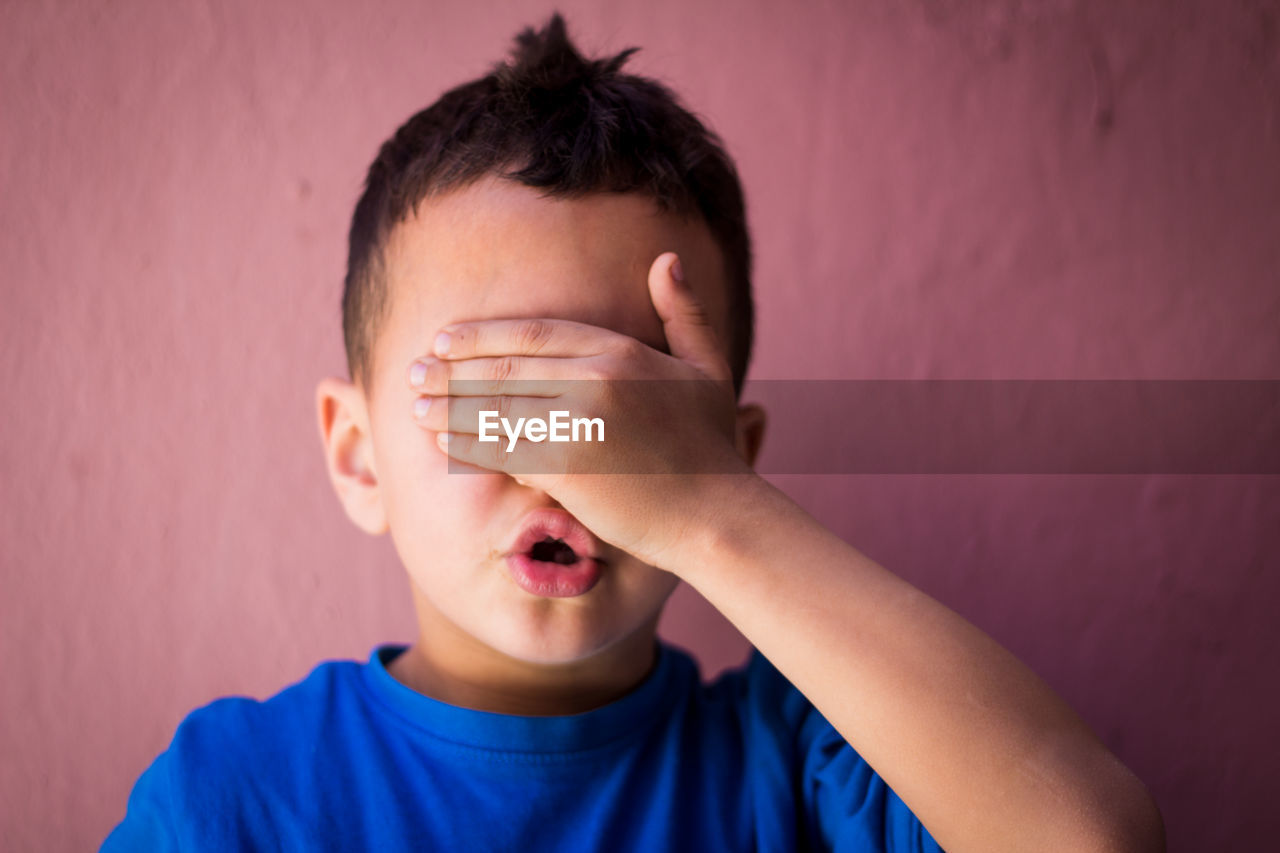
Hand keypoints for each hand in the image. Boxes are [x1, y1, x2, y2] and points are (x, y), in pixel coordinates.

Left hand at [405, 252, 753, 570]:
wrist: (714, 514)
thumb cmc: (710, 446)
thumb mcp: (707, 368)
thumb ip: (684, 313)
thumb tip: (666, 259)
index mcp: (620, 351)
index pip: (533, 333)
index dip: (483, 335)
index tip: (446, 339)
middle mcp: (594, 378)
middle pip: (504, 367)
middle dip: (451, 369)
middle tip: (415, 371)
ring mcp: (576, 422)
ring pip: (494, 407)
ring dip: (448, 406)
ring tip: (415, 405)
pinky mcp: (563, 466)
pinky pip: (502, 449)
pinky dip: (467, 444)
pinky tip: (443, 441)